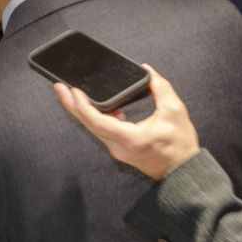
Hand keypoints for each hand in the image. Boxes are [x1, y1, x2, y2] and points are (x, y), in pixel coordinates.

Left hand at [53, 65, 199, 179]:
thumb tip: (146, 70)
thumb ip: (160, 87)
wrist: (182, 170)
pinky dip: (94, 117)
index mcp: (131, 138)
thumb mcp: (174, 110)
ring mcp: (117, 150)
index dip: (82, 105)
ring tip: (71, 93)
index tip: (73, 90)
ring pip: (93, 128)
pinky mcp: (119, 149)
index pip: (98, 121)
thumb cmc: (180, 144)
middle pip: (89, 124)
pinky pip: (101, 131)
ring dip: (81, 110)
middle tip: (59, 87)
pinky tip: (96, 104)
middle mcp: (119, 147)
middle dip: (72, 104)